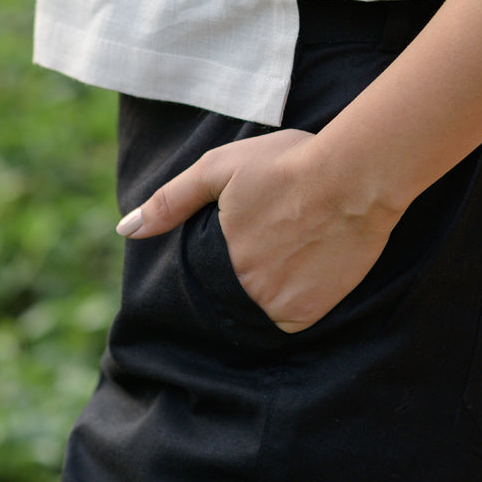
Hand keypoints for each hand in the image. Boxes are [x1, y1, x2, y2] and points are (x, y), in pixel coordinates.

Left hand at [116, 129, 400, 332]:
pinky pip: (290, 318)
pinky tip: (309, 265)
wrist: (355, 176)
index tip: (245, 236)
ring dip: (269, 286)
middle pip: (233, 291)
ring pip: (259, 307)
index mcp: (219, 257)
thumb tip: (126, 229)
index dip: (221, 256)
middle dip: (247, 269)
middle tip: (275, 237)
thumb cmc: (288, 163)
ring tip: (292, 248)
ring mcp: (277, 306)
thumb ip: (172, 200)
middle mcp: (243, 290)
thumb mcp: (221, 167)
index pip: (203, 275)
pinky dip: (295, 298)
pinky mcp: (309, 314)